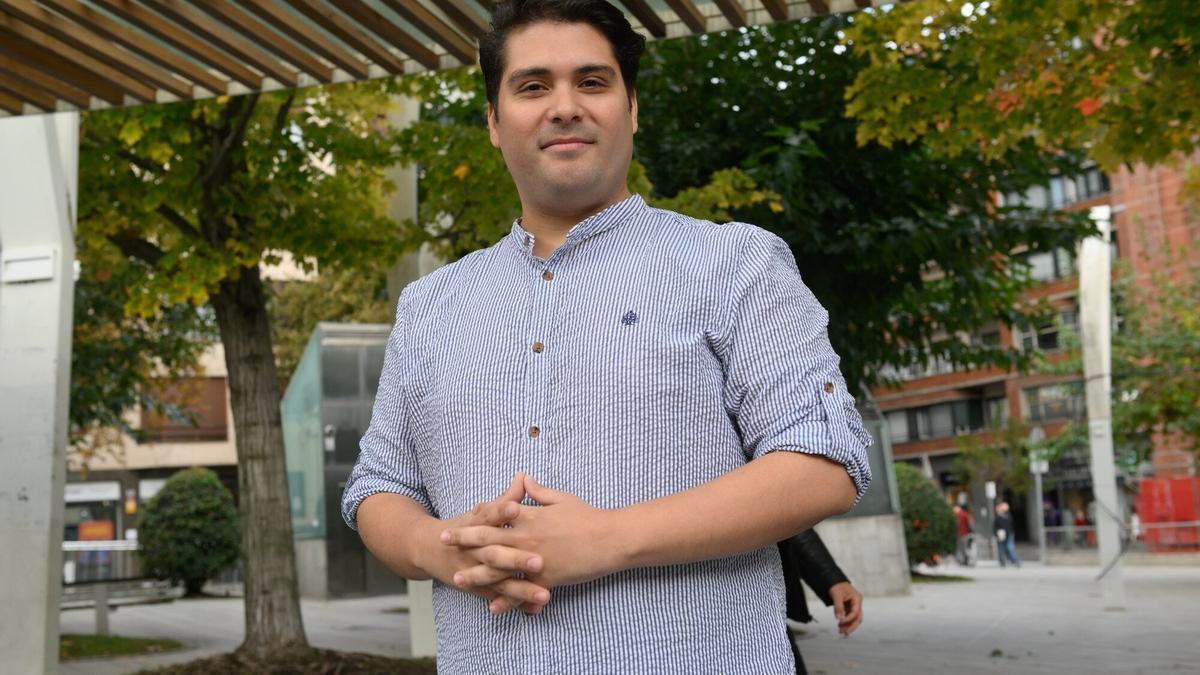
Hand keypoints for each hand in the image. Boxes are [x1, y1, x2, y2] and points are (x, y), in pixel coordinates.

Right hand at [426, 474, 550, 613]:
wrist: (428, 549)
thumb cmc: (463, 527)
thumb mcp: (481, 511)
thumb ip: (506, 498)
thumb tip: (524, 476)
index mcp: (476, 525)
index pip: (488, 515)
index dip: (501, 511)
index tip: (516, 507)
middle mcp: (473, 549)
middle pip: (495, 553)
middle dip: (516, 559)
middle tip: (539, 561)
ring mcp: (474, 570)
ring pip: (499, 581)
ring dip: (521, 589)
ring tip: (545, 595)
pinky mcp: (477, 587)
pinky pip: (498, 596)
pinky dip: (515, 604)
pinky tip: (535, 609)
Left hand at [442, 475, 620, 612]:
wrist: (611, 538)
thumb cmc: (588, 516)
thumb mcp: (562, 498)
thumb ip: (537, 491)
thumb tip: (522, 478)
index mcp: (530, 517)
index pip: (496, 515)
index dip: (476, 516)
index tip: (459, 517)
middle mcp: (528, 538)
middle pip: (489, 539)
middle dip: (464, 540)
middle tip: (442, 541)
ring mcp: (536, 559)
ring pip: (500, 568)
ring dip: (477, 574)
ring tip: (458, 579)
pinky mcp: (547, 578)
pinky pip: (523, 591)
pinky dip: (508, 600)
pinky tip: (494, 607)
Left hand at [828, 581, 861, 635]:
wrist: (834, 582)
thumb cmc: (837, 586)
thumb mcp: (836, 595)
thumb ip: (838, 607)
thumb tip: (839, 618)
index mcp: (857, 598)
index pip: (855, 612)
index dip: (849, 619)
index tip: (840, 622)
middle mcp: (857, 603)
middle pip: (858, 618)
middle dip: (852, 626)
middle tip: (845, 633)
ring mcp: (854, 606)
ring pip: (854, 619)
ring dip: (848, 625)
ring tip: (840, 631)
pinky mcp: (850, 608)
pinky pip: (849, 617)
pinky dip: (845, 622)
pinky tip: (840, 626)